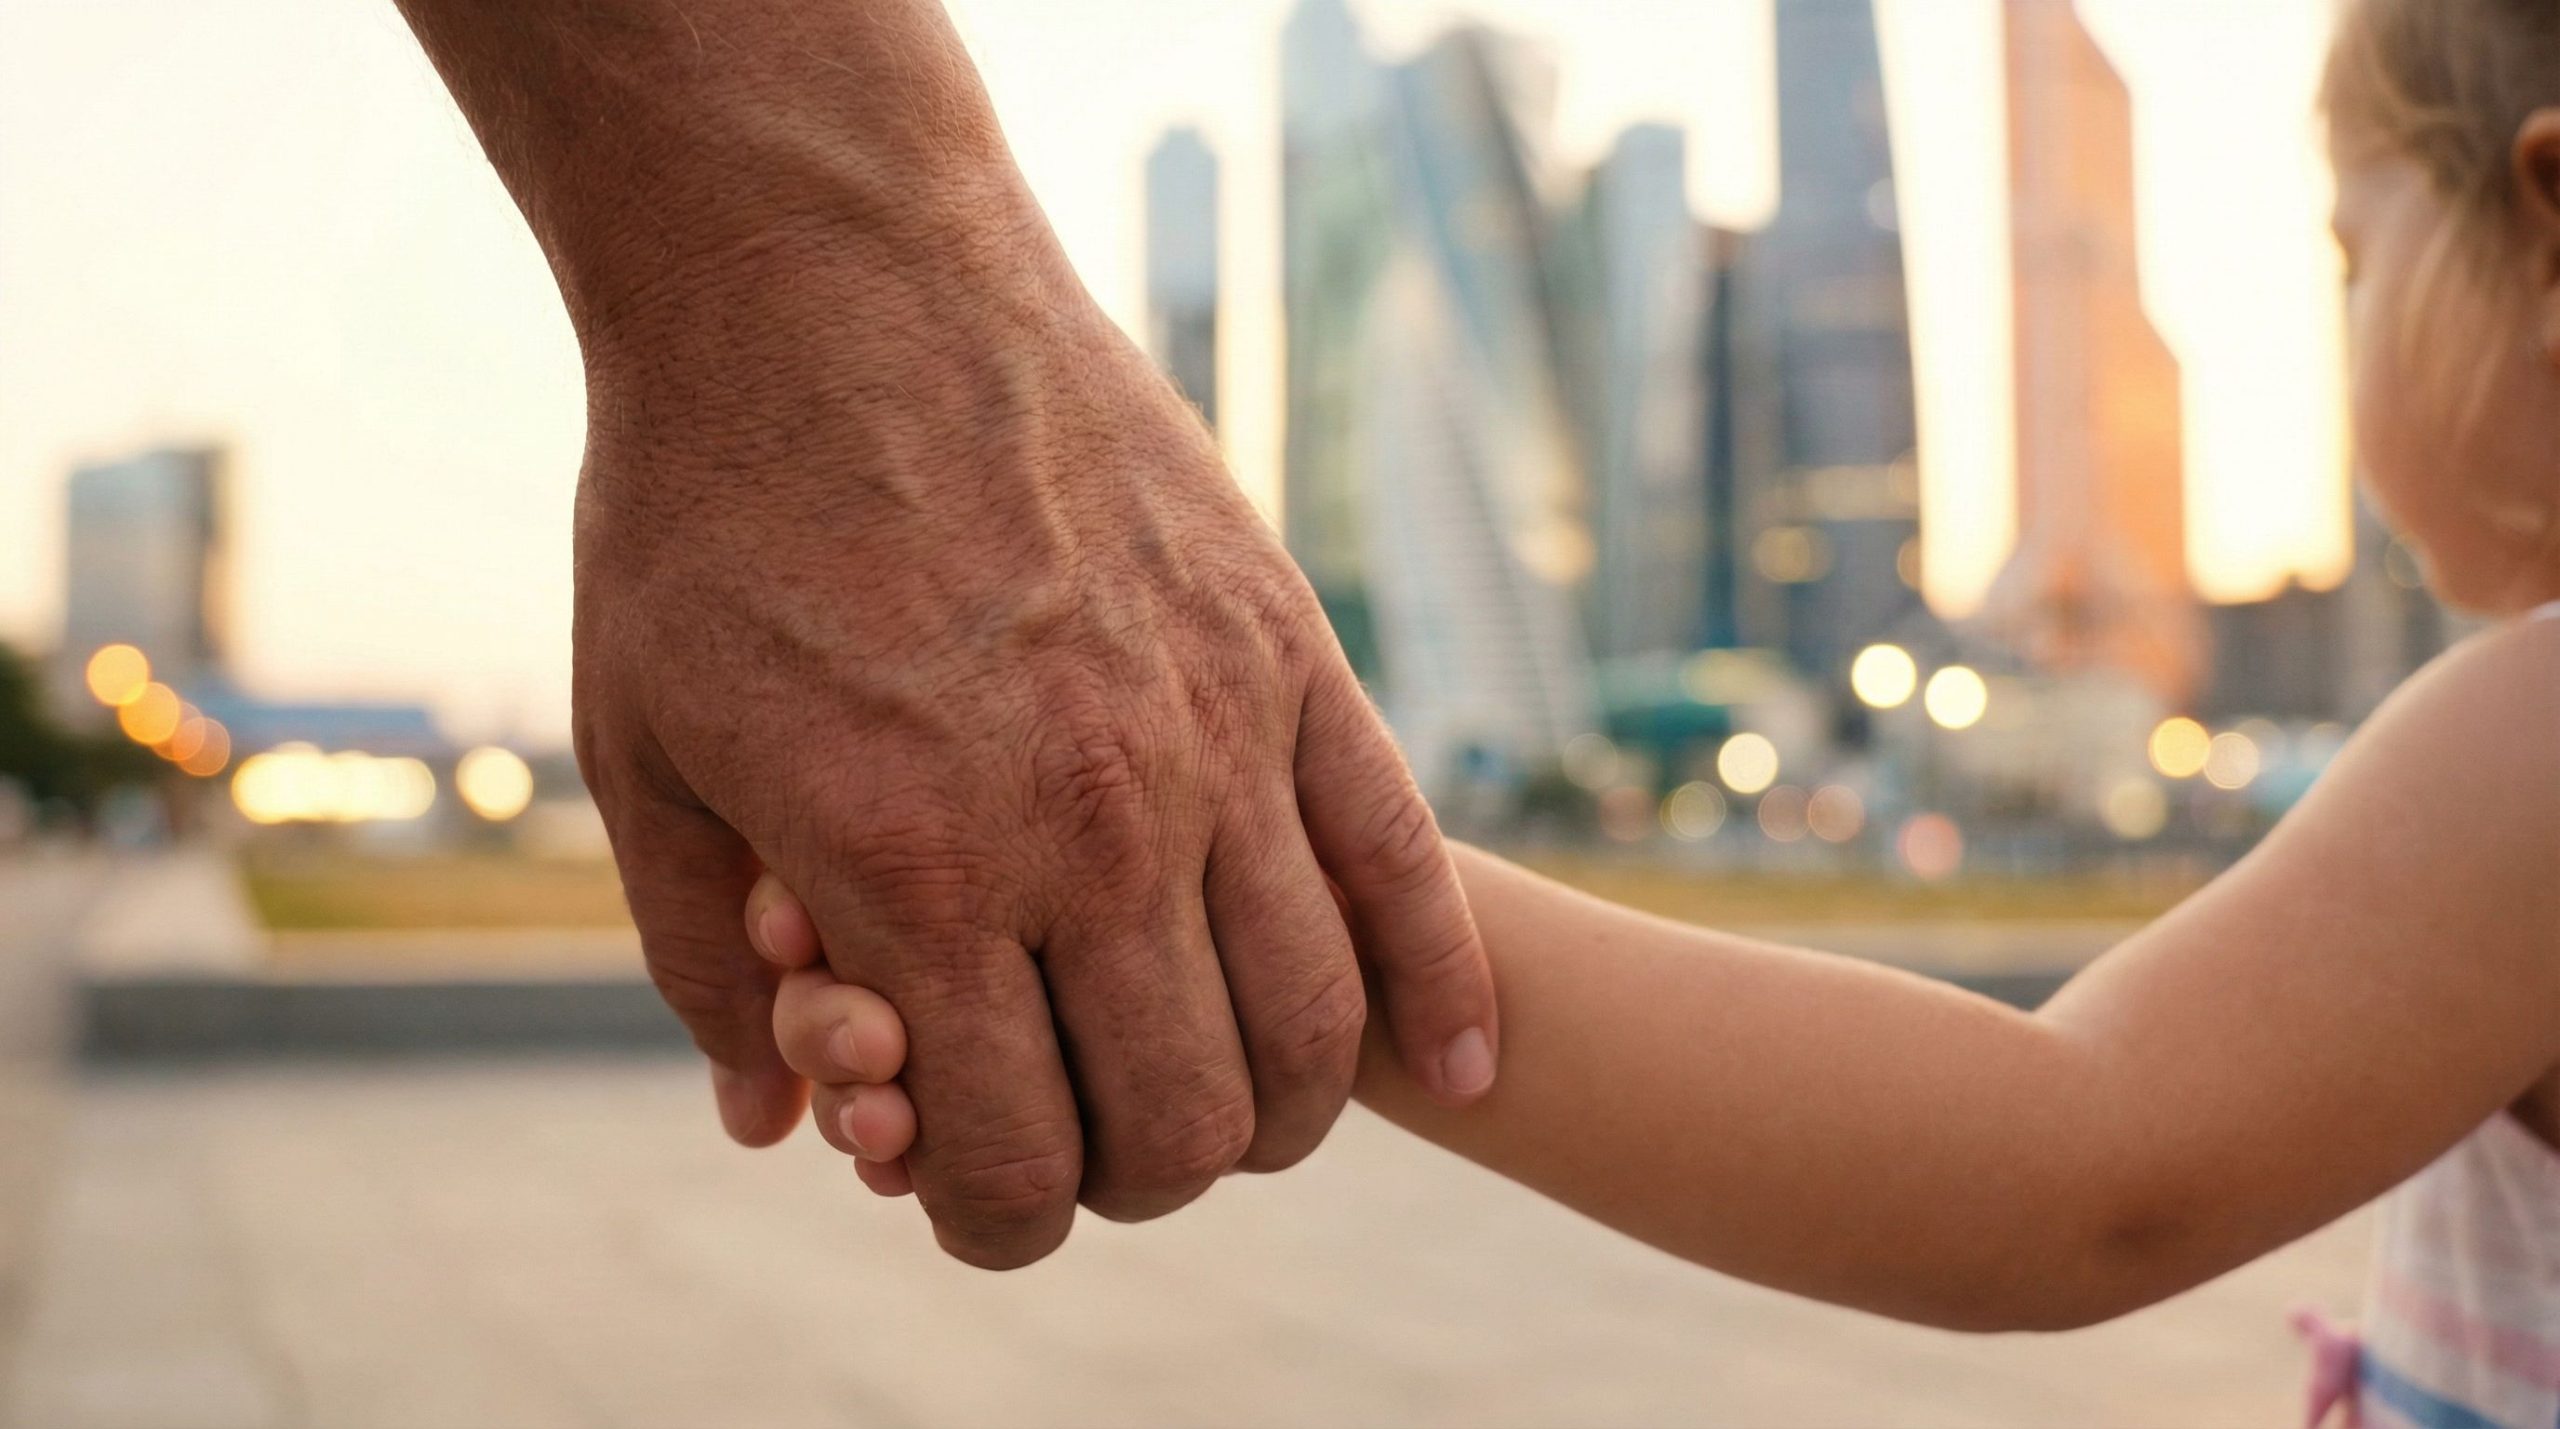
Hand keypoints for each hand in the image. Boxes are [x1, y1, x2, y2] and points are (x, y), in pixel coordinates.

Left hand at [570, 197, 1497, 1267]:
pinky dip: (1443, 991)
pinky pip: (1403, 862)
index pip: (1016, 1158)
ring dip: (1278, 1113)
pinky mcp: (1286, 653)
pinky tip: (1464, 1062)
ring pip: (1312, 1023)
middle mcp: (1092, 826)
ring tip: (1230, 1102)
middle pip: (1185, 1120)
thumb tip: (779, 1128)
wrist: (825, 278)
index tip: (979, 1193)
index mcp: (919, 871)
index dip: (999, 1217)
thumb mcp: (645, 755)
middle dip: (1132, 1177)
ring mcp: (1215, 736)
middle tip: (1086, 1136)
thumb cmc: (708, 515)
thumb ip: (711, 967)